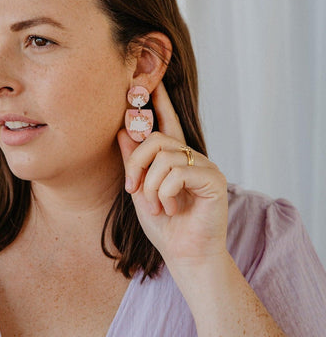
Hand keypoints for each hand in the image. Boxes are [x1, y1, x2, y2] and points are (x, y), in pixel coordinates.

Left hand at [117, 82, 228, 267]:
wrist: (185, 255)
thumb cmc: (165, 226)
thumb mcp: (140, 190)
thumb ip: (134, 161)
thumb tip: (122, 129)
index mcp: (175, 158)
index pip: (166, 122)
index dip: (159, 101)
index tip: (150, 80)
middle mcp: (192, 157)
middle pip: (156, 138)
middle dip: (136, 163)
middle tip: (132, 189)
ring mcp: (205, 166)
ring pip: (164, 157)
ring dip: (151, 186)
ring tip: (159, 207)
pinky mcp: (214, 180)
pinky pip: (178, 172)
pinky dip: (166, 194)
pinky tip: (173, 208)